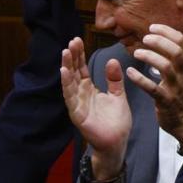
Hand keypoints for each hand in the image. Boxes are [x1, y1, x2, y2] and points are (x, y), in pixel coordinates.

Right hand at [60, 38, 130, 178]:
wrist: (118, 142)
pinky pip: (70, 97)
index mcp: (89, 89)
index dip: (79, 55)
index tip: (77, 39)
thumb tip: (112, 59)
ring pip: (69, 82)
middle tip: (72, 41)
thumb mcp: (118, 95)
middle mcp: (81, 94)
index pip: (82, 68)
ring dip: (66, 67)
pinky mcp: (77, 114)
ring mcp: (77, 104)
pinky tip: (64, 72)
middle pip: (74, 72)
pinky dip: (66, 84)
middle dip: (72, 57)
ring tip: (65, 52)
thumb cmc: (117, 121)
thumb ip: (114, 79)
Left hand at [124, 24, 182, 144]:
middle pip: (175, 51)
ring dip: (149, 57)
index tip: (152, 27)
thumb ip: (180, 58)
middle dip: (159, 41)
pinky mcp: (166, 101)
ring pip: (165, 67)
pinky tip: (130, 72)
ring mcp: (176, 88)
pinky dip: (139, 79)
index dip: (166, 31)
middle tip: (144, 38)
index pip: (182, 41)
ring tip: (136, 53)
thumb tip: (166, 39)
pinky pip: (152, 88)